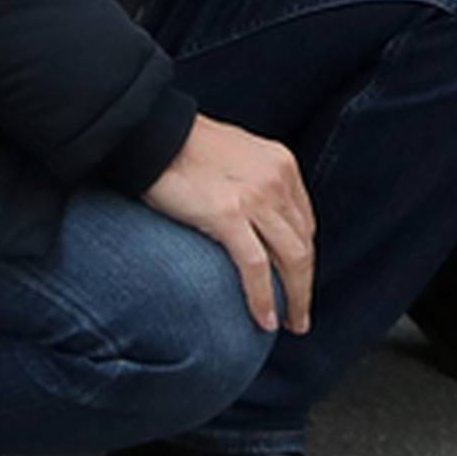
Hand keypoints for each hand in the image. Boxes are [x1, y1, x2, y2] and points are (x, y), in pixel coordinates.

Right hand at [144, 111, 313, 335]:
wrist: (152, 132)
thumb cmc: (184, 144)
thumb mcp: (237, 154)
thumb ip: (255, 180)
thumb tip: (257, 217)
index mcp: (280, 164)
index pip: (304, 222)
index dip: (304, 258)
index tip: (297, 281)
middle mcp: (275, 180)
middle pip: (303, 244)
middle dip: (305, 285)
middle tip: (299, 314)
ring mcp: (255, 197)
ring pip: (291, 260)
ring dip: (295, 299)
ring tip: (289, 323)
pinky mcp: (228, 214)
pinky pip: (256, 267)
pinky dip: (264, 298)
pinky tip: (264, 319)